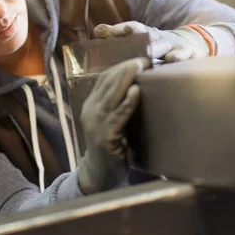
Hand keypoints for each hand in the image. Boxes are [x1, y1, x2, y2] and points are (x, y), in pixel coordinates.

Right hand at [77, 57, 149, 193]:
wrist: (99, 176)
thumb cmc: (110, 148)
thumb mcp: (110, 123)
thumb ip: (117, 106)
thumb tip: (137, 87)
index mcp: (91, 105)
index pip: (104, 78)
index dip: (120, 66)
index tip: (138, 58)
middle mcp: (90, 111)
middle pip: (107, 82)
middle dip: (126, 68)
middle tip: (144, 58)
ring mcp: (96, 123)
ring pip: (112, 94)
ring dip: (128, 78)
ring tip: (141, 65)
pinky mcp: (106, 136)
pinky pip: (118, 115)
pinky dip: (128, 102)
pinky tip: (137, 92)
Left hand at [94, 21, 214, 62]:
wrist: (192, 43)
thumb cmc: (159, 45)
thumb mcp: (141, 39)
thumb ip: (119, 36)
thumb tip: (96, 30)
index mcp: (147, 34)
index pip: (132, 29)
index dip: (120, 29)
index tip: (107, 31)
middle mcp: (160, 38)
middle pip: (147, 35)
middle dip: (137, 35)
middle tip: (126, 34)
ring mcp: (175, 46)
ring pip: (165, 46)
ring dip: (157, 48)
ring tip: (148, 51)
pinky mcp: (189, 54)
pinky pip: (185, 56)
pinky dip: (180, 56)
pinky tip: (173, 60)